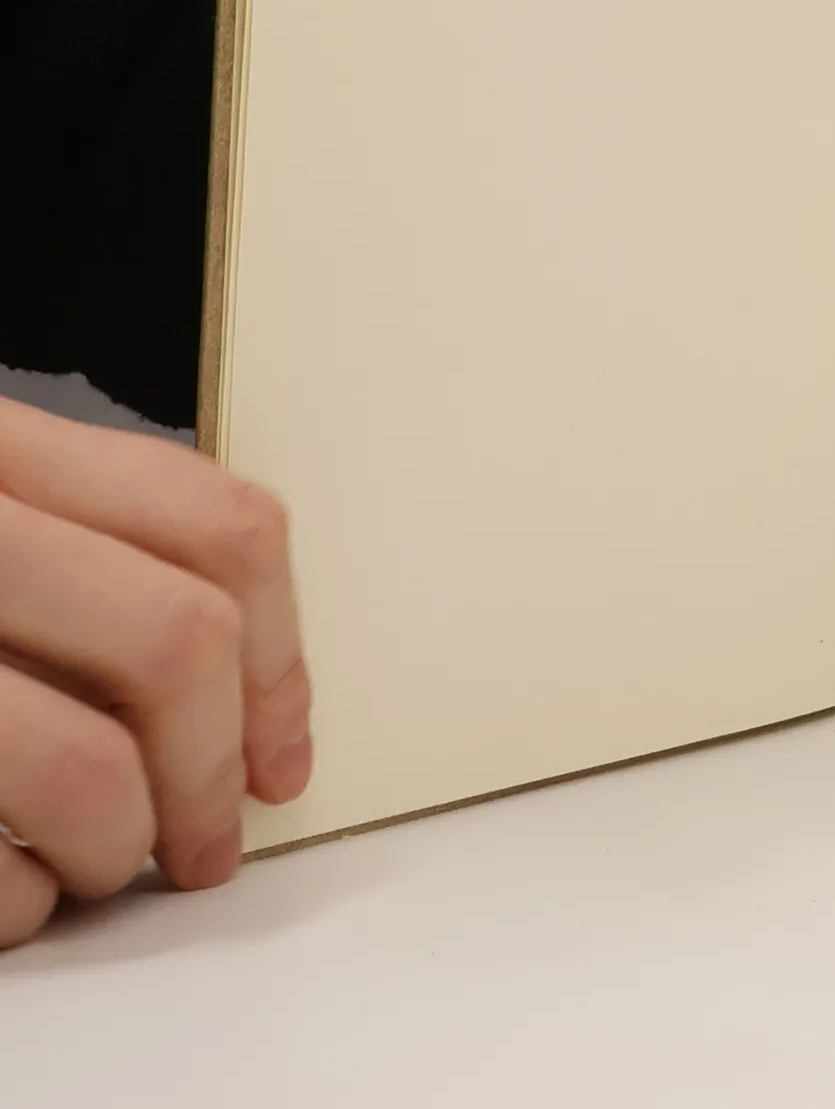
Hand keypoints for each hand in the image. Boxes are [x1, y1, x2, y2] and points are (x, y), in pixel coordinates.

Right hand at [0, 397, 310, 948]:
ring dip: (119, 845)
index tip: (286, 748)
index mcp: (5, 453)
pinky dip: (16, 902)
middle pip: (180, 642)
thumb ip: (86, 555)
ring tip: (93, 863)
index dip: (282, 649)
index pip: (219, 521)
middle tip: (209, 841)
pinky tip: (12, 886)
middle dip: (214, 769)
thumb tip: (239, 680)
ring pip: (86, 769)